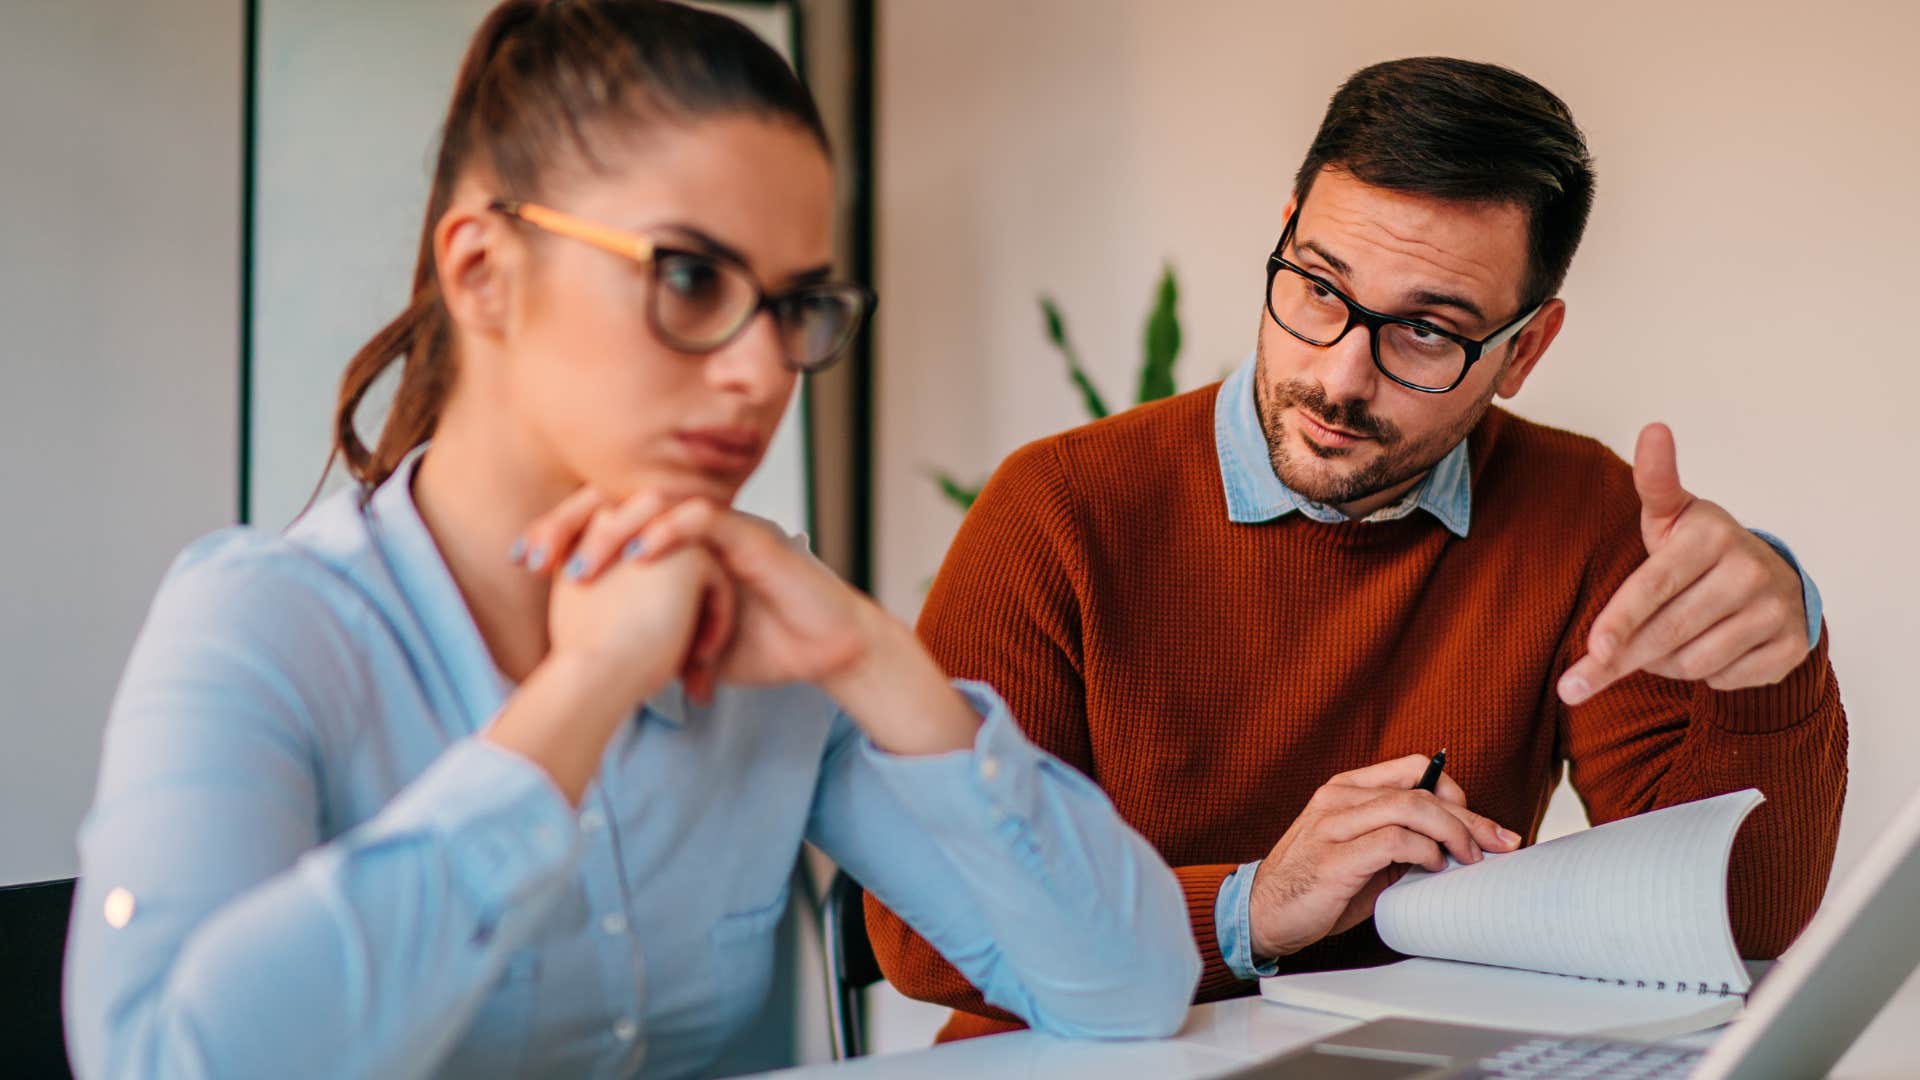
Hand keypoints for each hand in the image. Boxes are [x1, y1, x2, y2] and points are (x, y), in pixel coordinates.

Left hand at [544, 492, 981, 755]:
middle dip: (571, 523)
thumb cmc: (766, 644)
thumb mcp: (686, 645)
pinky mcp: (753, 536)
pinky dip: (669, 532)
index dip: (563, 533)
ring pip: (657, 503)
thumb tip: (594, 667)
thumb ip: (647, 640)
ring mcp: (723, 525)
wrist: (826, 653)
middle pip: (619, 500)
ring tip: (582, 565)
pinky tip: (640, 553)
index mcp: (674, 543)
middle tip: (535, 554)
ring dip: (614, 530)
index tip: (525, 560)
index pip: (607, 521)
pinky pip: (705, 518)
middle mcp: (694, 525)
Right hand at [1248, 756, 1519, 960]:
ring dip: (1454, 832)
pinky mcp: (1334, 858)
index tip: (1480, 823)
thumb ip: (1397, 837)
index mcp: (1347, 789)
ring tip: (1470, 858)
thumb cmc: (1316, 885)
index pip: (1415, 768)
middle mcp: (1339, 798)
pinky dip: (1424, 851)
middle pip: (1421, 789)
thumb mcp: (1360, 850)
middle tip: (1502, 841)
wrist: (1263, 913)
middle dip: (1471, 816)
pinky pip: (1393, 841)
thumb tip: (1457, 842)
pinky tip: (1433, 867)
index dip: (1455, 790)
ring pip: (1411, 807)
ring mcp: (1334, 825)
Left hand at [1558, 424, 1809, 705]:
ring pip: (1693, 662)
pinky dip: (1706, 674)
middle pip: (1666, 632)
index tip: (1593, 650)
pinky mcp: (1792, 645)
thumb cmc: (1698, 549)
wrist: (1772, 577)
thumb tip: (1653, 428)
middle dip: (1620, 660)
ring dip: (1663, 664)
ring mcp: (1776, 610)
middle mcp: (1749, 571)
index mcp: (1712, 536)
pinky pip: (1725, 678)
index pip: (1653, 587)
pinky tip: (1707, 649)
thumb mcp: (1671, 514)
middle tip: (1581, 681)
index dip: (1620, 621)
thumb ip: (1654, 481)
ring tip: (1663, 641)